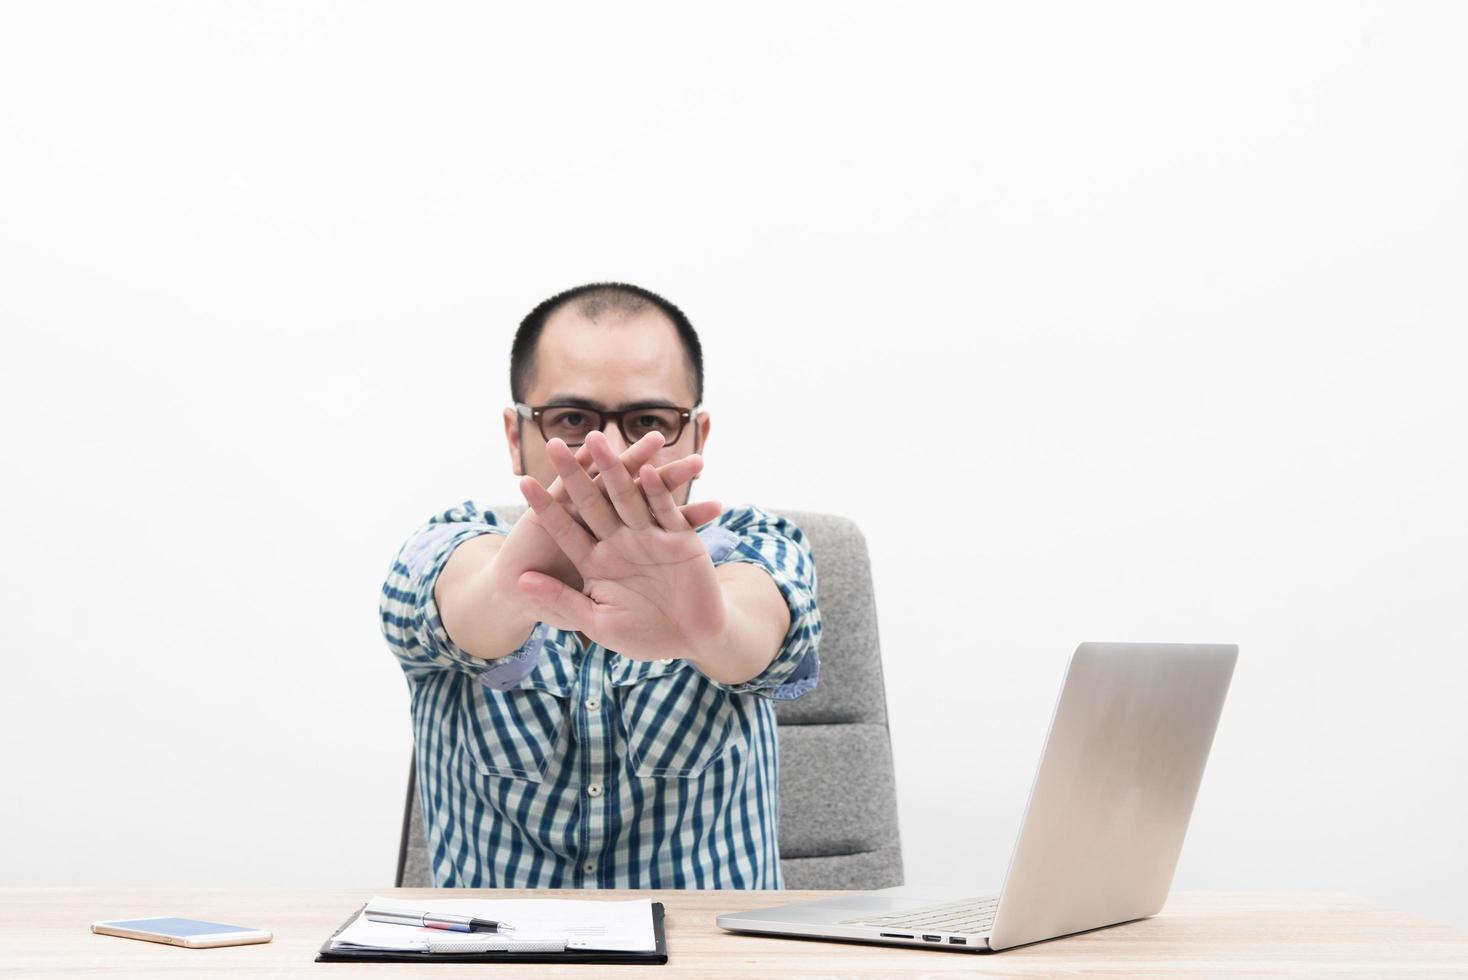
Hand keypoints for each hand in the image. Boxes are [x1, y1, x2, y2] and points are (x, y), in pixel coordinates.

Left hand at [513, 431, 727, 661]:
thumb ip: (561, 599)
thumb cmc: (643, 636)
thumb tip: (519, 581)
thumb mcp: (596, 621)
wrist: (692, 640)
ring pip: (627, 497)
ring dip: (614, 469)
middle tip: (554, 444)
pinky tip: (646, 470)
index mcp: (595, 562)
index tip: (523, 482)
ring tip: (598, 439)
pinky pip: (666, 510)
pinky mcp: (680, 538)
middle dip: (574, 474)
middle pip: (592, 502)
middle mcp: (619, 543)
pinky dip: (656, 492)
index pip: (565, 529)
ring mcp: (649, 537)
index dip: (546, 507)